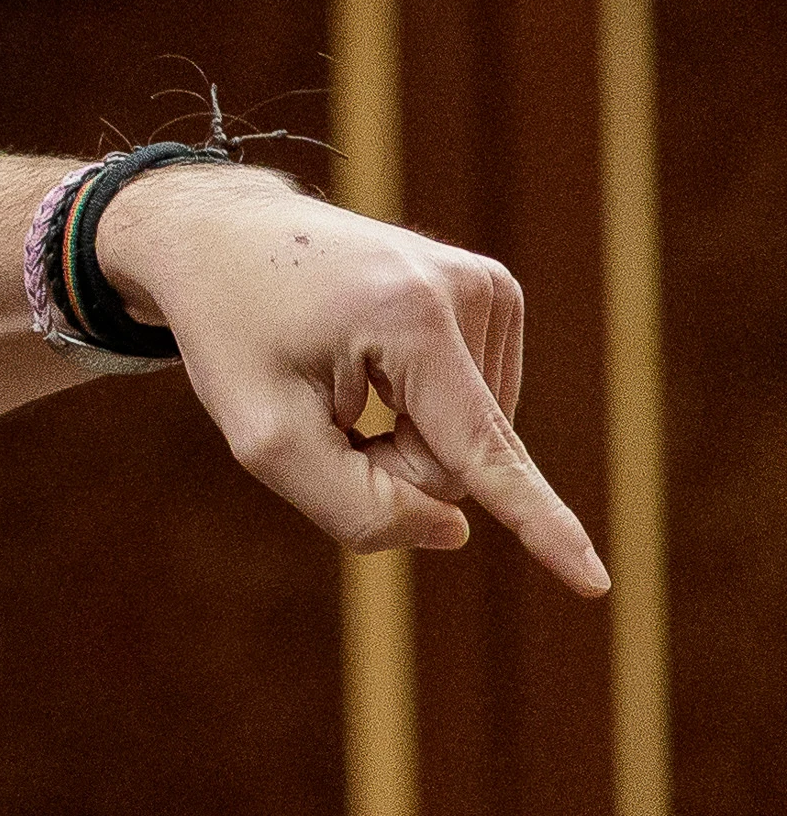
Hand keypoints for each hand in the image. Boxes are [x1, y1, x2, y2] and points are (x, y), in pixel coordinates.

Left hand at [96, 165, 607, 595]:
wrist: (222, 231)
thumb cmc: (233, 333)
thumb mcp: (260, 433)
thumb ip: (351, 504)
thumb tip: (455, 530)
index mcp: (409, 318)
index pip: (480, 448)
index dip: (538, 524)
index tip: (594, 584)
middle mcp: (469, 290)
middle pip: (459, 459)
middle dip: (390, 464)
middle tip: (320, 407)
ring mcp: (489, 286)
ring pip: (471, 439)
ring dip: (402, 436)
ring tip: (342, 375)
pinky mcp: (493, 293)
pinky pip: (473, 407)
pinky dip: (419, 411)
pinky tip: (371, 365)